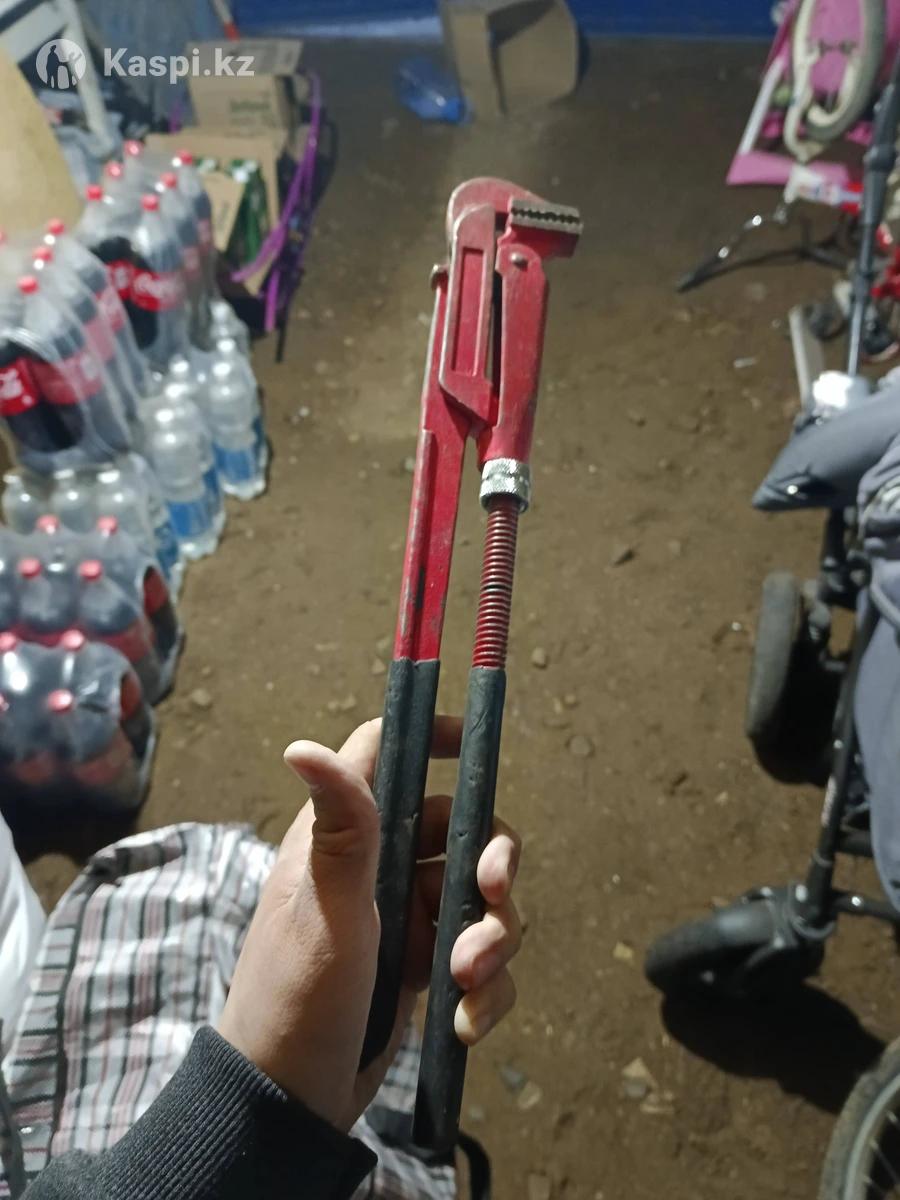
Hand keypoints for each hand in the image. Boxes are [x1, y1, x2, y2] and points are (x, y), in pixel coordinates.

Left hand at [217, 717, 521, 1131]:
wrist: (290, 1106)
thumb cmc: (296, 997)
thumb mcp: (326, 910)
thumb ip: (340, 829)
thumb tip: (299, 743)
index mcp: (341, 837)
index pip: (387, 757)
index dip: (431, 738)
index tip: (474, 744)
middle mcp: (378, 867)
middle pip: (460, 828)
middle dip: (491, 862)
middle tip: (496, 892)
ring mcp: (406, 917)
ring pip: (480, 898)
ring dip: (492, 936)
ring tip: (468, 980)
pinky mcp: (425, 967)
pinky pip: (482, 958)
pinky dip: (487, 988)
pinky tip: (465, 1022)